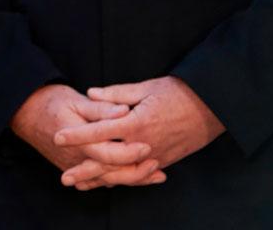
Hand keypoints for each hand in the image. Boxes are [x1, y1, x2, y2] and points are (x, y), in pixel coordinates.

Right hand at [11, 84, 162, 190]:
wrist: (25, 112)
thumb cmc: (51, 101)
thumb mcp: (75, 100)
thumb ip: (100, 108)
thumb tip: (123, 110)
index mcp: (79, 140)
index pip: (109, 153)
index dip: (130, 151)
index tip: (148, 146)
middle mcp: (77, 157)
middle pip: (112, 172)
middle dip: (137, 171)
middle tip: (157, 164)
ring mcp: (75, 165)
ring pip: (107, 179)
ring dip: (132, 179)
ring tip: (155, 175)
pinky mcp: (74, 167)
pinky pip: (99, 180)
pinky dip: (118, 180)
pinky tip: (134, 178)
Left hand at [55, 76, 223, 187]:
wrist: (214, 108)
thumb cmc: (179, 92)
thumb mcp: (146, 87)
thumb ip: (116, 93)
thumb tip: (90, 93)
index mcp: (136, 123)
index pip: (99, 132)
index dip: (77, 136)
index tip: (58, 137)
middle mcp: (144, 144)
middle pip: (108, 161)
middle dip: (84, 170)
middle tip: (63, 177)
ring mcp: (155, 156)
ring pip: (123, 174)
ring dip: (101, 180)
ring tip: (81, 185)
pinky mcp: (164, 162)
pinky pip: (139, 175)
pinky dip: (122, 180)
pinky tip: (109, 183)